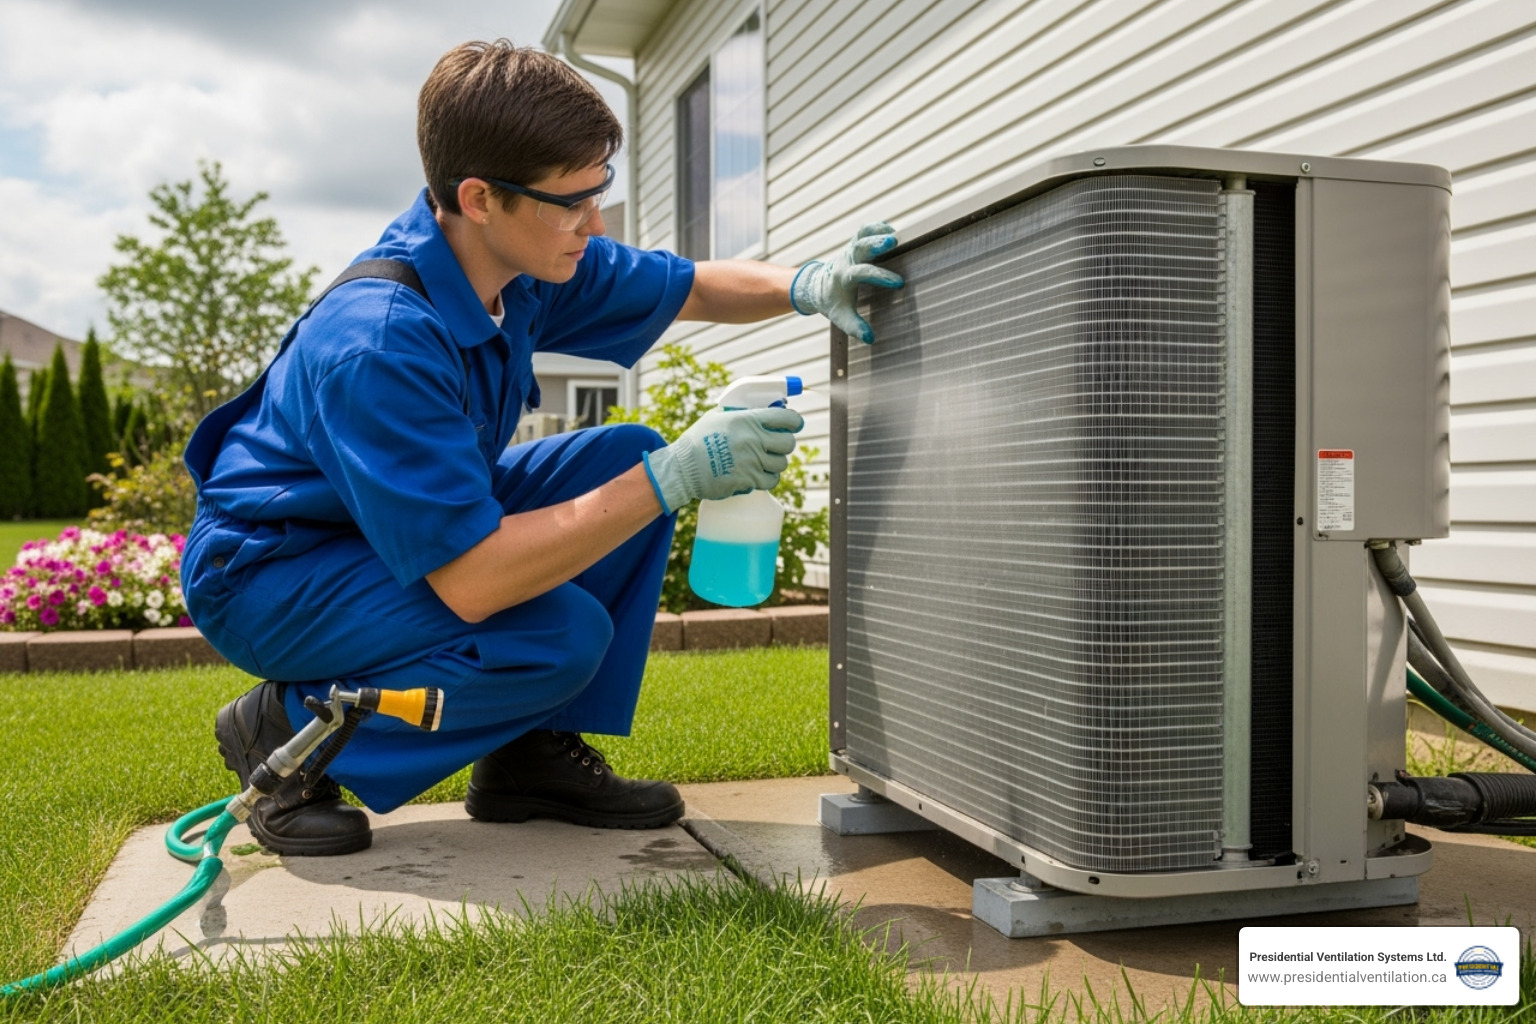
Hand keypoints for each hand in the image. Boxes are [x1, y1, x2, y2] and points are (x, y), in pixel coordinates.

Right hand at [642, 405, 803, 514]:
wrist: (683, 469)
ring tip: (763, 460)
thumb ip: (740, 412)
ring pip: (781, 463)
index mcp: (748, 419)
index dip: (795, 422)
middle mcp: (753, 439)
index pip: (787, 418)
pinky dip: (768, 478)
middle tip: (776, 444)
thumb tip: (763, 408)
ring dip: (775, 462)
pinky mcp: (749, 480)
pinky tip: (759, 473)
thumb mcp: (717, 417)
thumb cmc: (698, 440)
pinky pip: (771, 480)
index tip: (795, 425)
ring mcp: (753, 461)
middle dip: (785, 443)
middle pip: (789, 443)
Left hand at [790, 222, 904, 342]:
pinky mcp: (856, 243)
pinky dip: (877, 227)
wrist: (816, 286)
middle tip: (893, 241)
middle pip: (860, 246)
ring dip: (877, 230)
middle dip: (875, 243)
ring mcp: (851, 249)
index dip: (881, 276)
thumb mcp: (841, 317)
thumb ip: (854, 327)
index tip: (899, 283)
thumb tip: (870, 339)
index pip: (862, 273)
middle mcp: (847, 259)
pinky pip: (865, 230)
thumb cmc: (832, 302)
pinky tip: (892, 230)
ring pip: (862, 233)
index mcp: (844, 277)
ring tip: (895, 233)